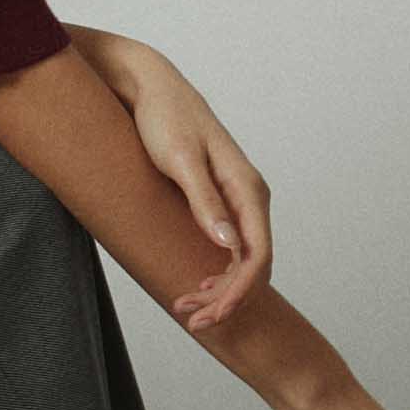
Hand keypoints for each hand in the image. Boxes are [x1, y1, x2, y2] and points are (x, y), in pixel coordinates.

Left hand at [88, 38, 270, 334]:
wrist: (151, 88)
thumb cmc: (164, 118)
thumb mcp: (179, 160)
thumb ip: (204, 201)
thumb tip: (230, 245)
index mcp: (246, 188)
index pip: (258, 254)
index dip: (240, 292)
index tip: (213, 315)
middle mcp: (250, 195)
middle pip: (253, 263)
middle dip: (228, 298)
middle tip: (192, 322)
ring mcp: (237, 197)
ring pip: (241, 258)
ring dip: (220, 289)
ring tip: (188, 311)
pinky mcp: (218, 198)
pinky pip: (229, 246)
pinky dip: (215, 271)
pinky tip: (196, 287)